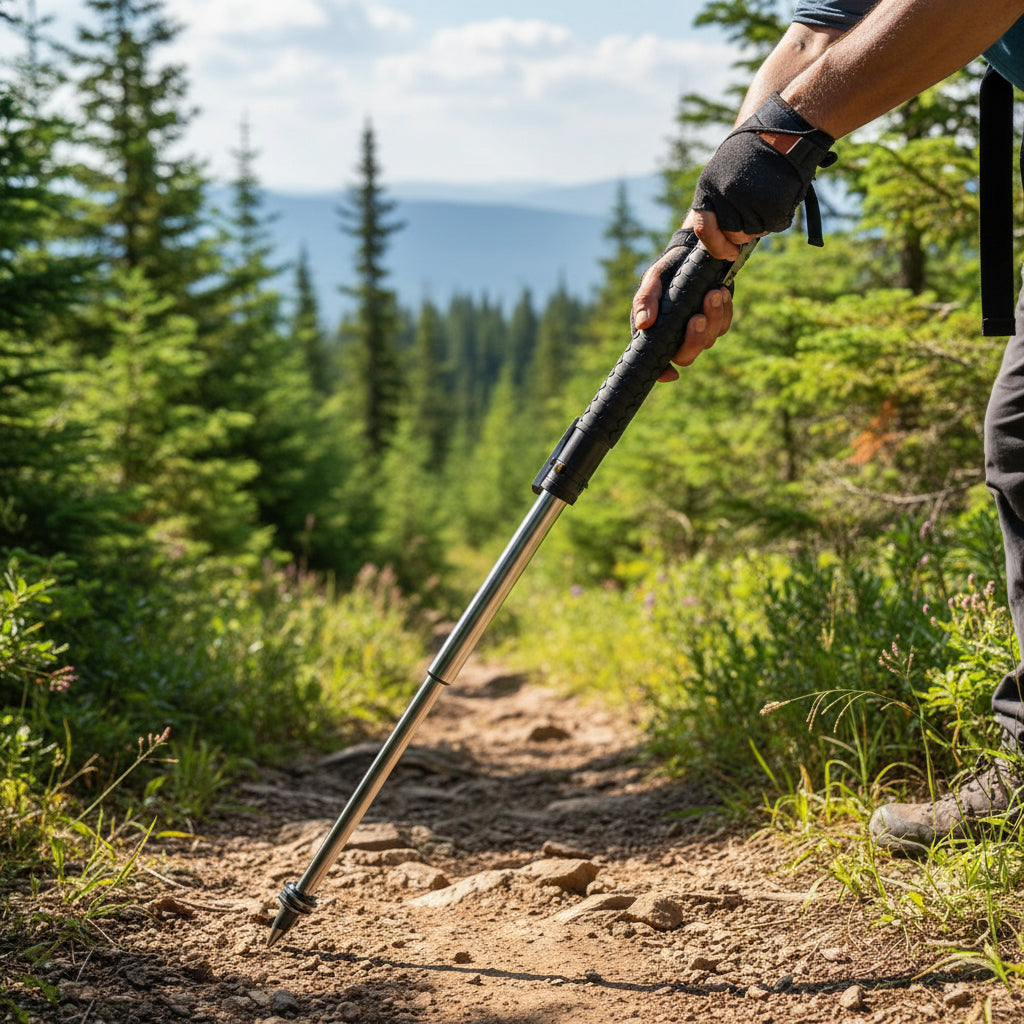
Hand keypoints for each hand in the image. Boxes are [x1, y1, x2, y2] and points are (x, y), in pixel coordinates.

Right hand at [631, 223, 736, 382]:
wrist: (691, 255)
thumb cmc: (666, 271)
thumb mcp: (652, 279)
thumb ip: (645, 299)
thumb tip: (643, 324)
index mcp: (655, 334)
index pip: (657, 362)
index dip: (663, 373)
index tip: (672, 373)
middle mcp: (676, 338)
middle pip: (686, 356)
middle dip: (694, 339)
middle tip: (698, 316)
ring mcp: (698, 332)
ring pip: (708, 339)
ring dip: (713, 317)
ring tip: (714, 292)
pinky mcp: (716, 323)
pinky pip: (723, 325)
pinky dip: (724, 310)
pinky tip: (721, 291)